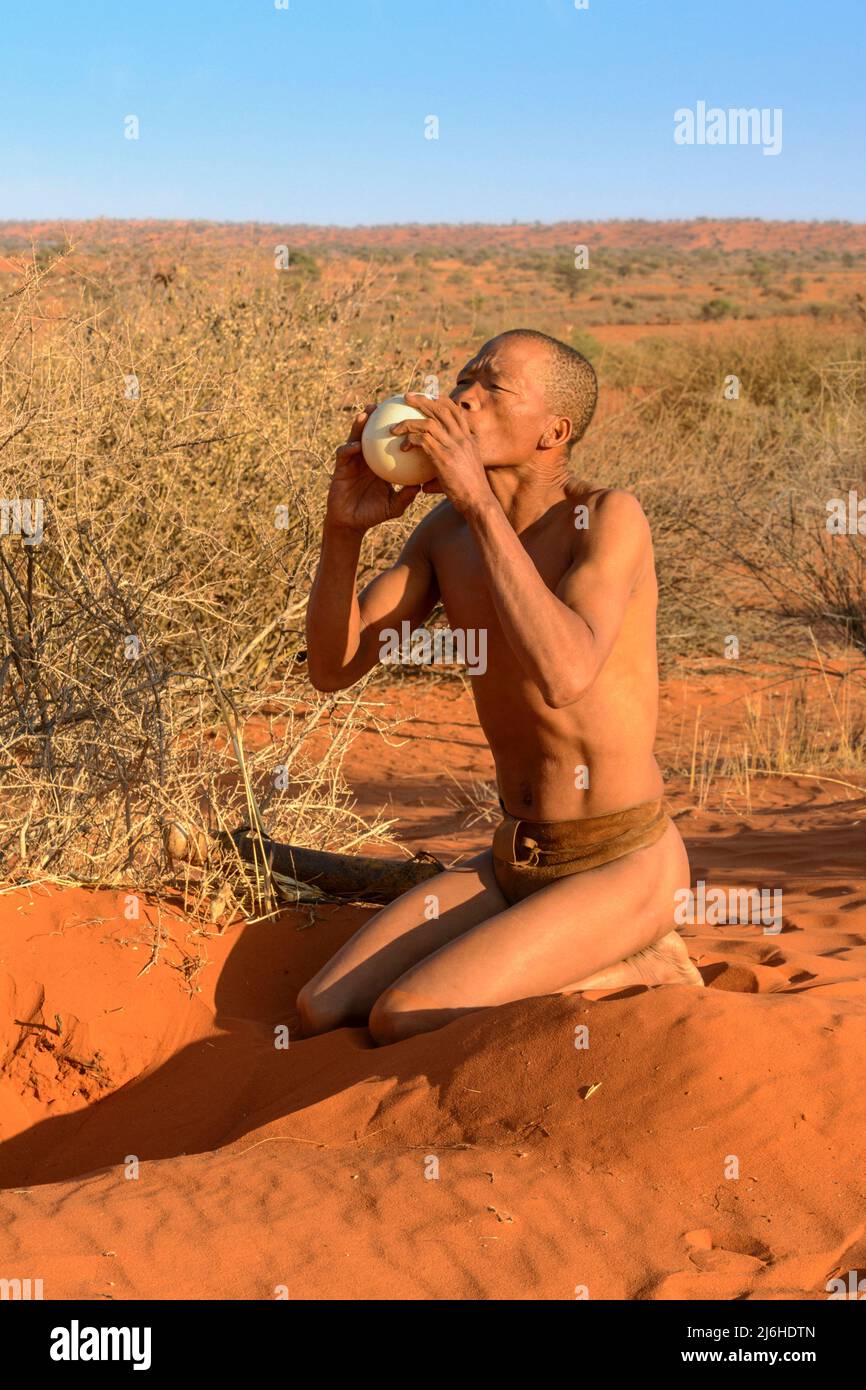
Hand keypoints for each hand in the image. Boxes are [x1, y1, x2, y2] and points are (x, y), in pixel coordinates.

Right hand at [325, 406, 419, 533]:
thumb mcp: (394, 506)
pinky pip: (344, 454)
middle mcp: (367, 458)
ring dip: (359, 424)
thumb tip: (421, 485)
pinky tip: (356, 446)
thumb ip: (406, 496)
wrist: (351, 524)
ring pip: (355, 437)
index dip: (397, 427)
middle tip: (386, 403)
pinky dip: (349, 448)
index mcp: (381, 462)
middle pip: (372, 432)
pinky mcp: (340, 467)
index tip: (408, 414)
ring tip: (366, 414)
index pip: (389, 440)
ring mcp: (353, 461)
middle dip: (377, 415)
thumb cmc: (374, 514)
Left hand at [392, 393, 490, 514]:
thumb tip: (424, 484)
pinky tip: (402, 447)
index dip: (441, 400)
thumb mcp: (461, 475)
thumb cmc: (469, 494)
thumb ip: (443, 474)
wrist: (479, 502)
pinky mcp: (444, 457)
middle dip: (422, 400)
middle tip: (406, 397)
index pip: (455, 411)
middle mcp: (462, 438)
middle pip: (441, 410)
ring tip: (394, 427)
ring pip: (429, 423)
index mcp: (468, 439)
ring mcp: (454, 446)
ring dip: (409, 421)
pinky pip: (423, 440)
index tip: (428, 397)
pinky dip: (410, 440)